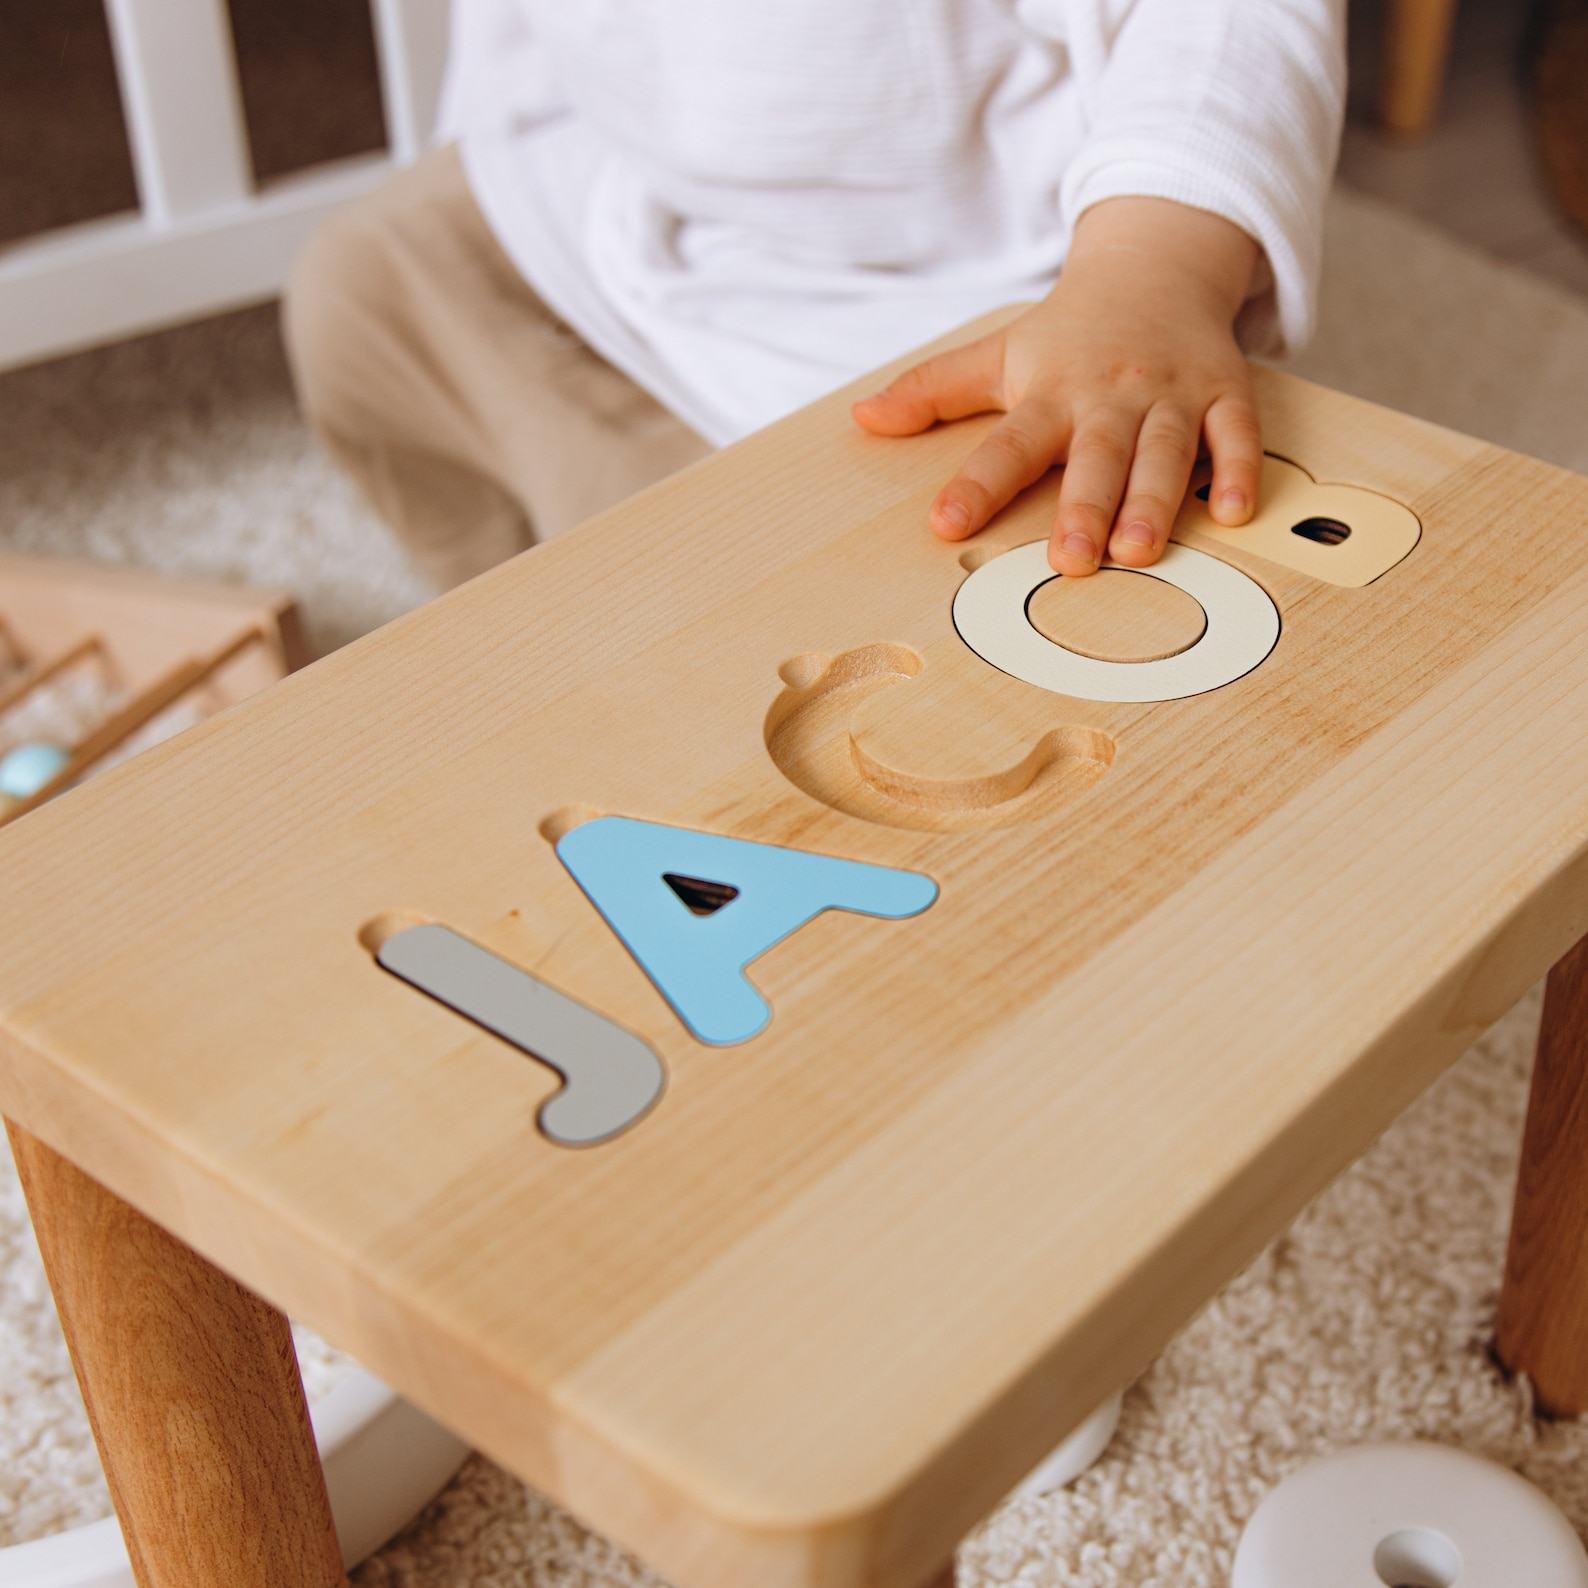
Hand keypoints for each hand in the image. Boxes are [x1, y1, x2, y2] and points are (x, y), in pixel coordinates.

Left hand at [852, 197, 1262, 576]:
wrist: (1155, 266)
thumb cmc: (1069, 332)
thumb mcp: (997, 354)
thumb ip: (933, 391)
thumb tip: (864, 417)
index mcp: (1050, 391)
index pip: (1006, 444)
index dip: (977, 485)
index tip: (946, 525)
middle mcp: (1110, 395)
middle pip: (1095, 456)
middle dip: (1083, 507)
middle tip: (1071, 559)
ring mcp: (1171, 396)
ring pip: (1165, 452)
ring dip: (1153, 501)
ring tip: (1139, 550)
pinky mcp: (1224, 394)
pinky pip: (1237, 435)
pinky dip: (1239, 472)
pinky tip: (1234, 513)